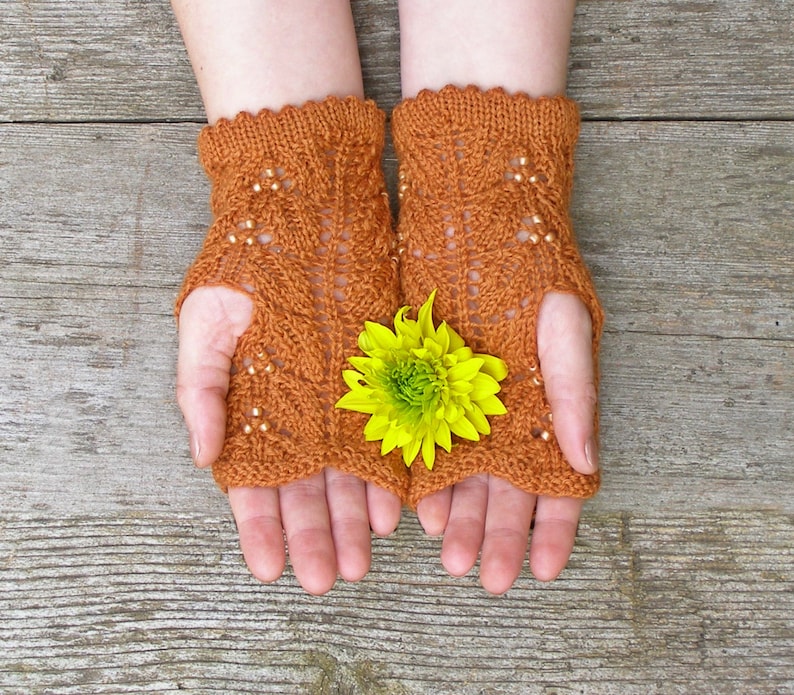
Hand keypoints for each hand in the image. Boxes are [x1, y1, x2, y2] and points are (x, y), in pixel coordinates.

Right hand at [176, 286, 401, 594]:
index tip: (269, 568)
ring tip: (358, 562)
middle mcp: (296, 421)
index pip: (253, 484)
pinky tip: (389, 514)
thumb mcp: (204, 329)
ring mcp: (336, 406)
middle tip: (322, 580)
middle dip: (313, 537)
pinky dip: (384, 477)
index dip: (260, 528)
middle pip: (305, 491)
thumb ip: (200, 391)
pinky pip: (381, 439)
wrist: (297, 226)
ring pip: (345, 476)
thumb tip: (201, 456)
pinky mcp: (374, 386)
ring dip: (351, 522)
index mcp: (251, 415)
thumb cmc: (241, 276)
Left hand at [415, 292, 597, 593]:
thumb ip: (574, 393)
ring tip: (449, 555)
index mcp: (550, 412)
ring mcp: (466, 411)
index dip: (553, 528)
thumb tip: (586, 463)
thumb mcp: (564, 328)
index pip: (558, 484)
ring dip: (460, 520)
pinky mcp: (426, 394)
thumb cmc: (535, 278)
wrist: (475, 232)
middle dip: (498, 536)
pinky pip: (425, 448)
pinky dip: (425, 481)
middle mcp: (509, 421)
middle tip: (485, 577)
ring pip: (465, 480)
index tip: (544, 569)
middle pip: (506, 493)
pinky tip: (417, 512)